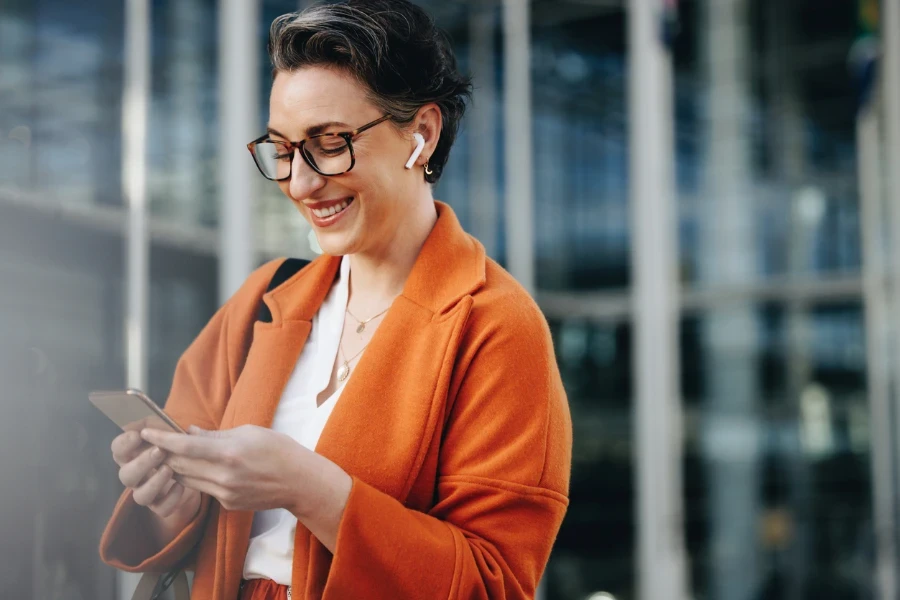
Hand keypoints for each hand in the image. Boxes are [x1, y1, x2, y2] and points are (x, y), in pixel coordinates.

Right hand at [111, 430, 199, 518]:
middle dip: (141, 463)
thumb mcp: (170, 430)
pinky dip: (171, 499)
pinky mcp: (162, 505)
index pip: (117, 449)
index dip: (124, 443)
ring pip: (140, 496)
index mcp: (133, 454)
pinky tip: (181, 486)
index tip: (138, 435)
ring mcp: (147, 491)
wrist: (195, 469)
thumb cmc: (175, 444)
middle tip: (160, 451)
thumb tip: (151, 418)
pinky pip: (161, 509)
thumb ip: (159, 423)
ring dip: (154, 482)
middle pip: (125, 476)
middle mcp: (135, 475)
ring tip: (169, 469)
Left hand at [141, 425, 309, 512]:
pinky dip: (196, 476)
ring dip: (176, 466)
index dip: (162, 439)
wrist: (299, 482)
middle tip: (152, 442)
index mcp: (229, 453)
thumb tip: (190, 433)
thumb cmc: (278, 450)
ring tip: (169, 454)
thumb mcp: (249, 432)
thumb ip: (215, 435)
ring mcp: (224, 493)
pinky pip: (204, 488)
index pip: (184, 447)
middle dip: (164, 453)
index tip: (146, 432)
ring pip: (187, 479)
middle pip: (180, 465)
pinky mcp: (227, 504)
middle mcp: (223, 476)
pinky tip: (199, 467)